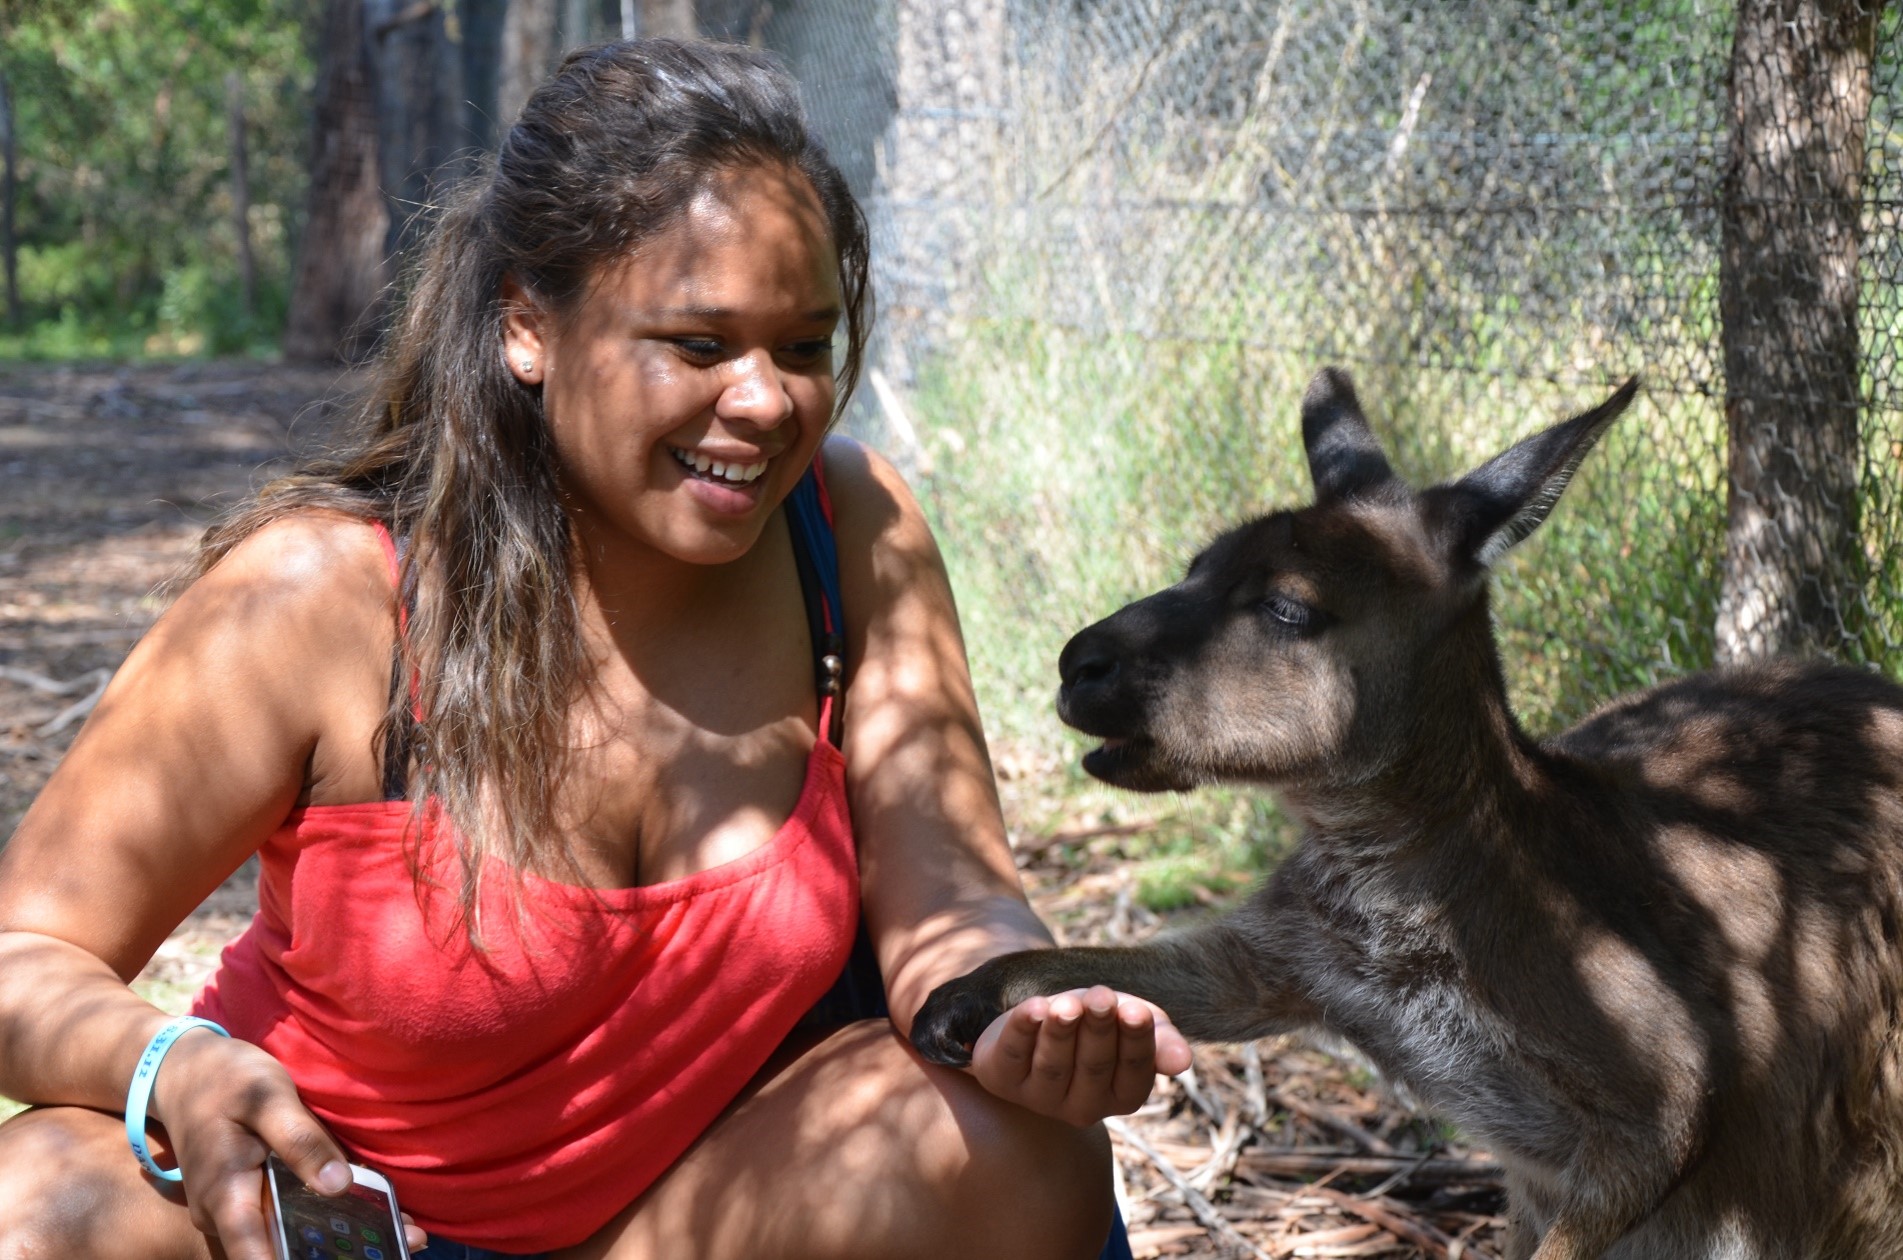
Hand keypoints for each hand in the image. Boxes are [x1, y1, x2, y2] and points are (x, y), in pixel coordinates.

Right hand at [147, 1029, 428, 1257]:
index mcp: (224, 1195)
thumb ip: (300, 1140)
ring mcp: (235, 1210)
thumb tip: (338, 1185)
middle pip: (281, 1251)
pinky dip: (326, 1218)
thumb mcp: (266, 1096)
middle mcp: (224, 1215)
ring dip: (339, 1238)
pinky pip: (287, 1216)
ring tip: (404, 1231)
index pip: (255, 1254)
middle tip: (406, 1240)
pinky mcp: (250, 1198)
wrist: (186, 1070)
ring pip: (287, 1236)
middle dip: (337, 1253)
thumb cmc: (226, 1078)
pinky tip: (375, 1211)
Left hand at [967, 985, 1191, 1125]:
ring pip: (1052, 1066)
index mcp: (1122, 1096)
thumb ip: (1160, 1039)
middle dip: (1098, 1030)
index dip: (1136, 1042)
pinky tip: (1034, 1007)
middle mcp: (1082, 1107)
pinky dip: (1022, 1030)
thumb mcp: (1130, 1022)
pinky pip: (1012, 1055)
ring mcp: (1039, 1098)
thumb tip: (1184, 1061)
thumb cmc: (1096, 1022)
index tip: (1136, 1010)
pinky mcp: (1001, 1078)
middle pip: (1093, 1068)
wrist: (1040, 1018)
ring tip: (1067, 1003)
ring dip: (1060, 1032)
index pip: (1134, 1073)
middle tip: (1101, 997)